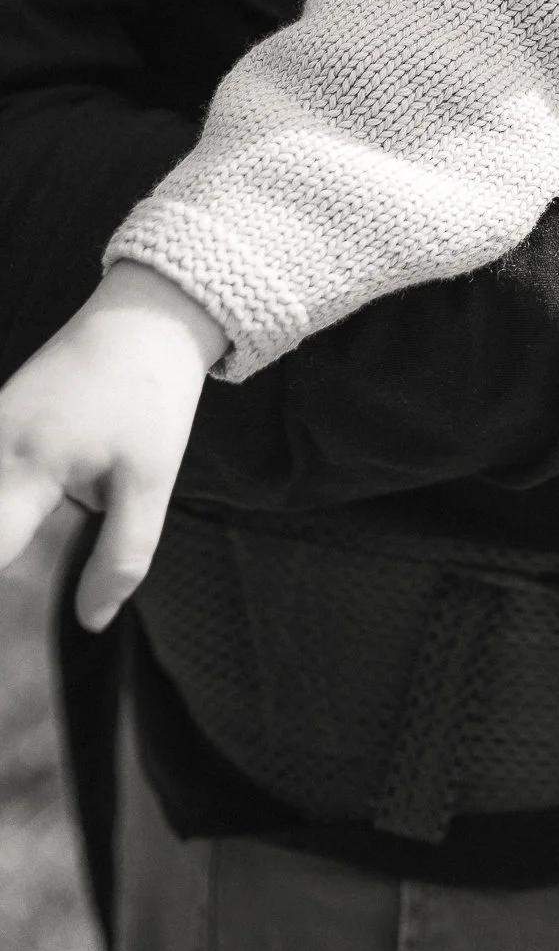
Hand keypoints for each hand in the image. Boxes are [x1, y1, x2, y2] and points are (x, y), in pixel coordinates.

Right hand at [0, 261, 224, 629]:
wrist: (146, 316)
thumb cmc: (151, 395)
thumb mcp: (150, 481)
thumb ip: (121, 556)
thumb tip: (92, 622)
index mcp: (24, 468)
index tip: (2, 633)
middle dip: (2, 556)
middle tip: (5, 587)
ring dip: (5, 530)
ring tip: (20, 547)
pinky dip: (2, 505)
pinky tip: (18, 518)